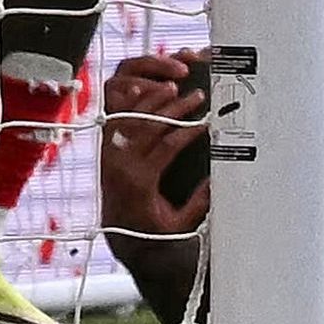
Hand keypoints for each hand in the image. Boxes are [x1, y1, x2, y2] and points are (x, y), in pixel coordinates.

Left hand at [98, 50, 211, 241]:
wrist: (121, 237)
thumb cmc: (152, 230)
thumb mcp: (181, 222)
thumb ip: (200, 202)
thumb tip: (218, 178)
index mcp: (141, 182)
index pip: (168, 144)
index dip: (189, 129)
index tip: (207, 121)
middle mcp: (121, 165)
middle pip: (149, 125)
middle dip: (176, 107)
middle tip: (197, 96)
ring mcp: (110, 156)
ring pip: (130, 117)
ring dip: (152, 99)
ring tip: (173, 86)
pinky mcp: (105, 151)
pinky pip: (114, 120)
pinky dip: (127, 103)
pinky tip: (141, 89)